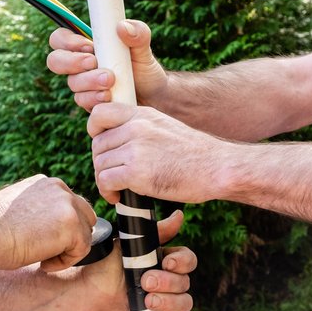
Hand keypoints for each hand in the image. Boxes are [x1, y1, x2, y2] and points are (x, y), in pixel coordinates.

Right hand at [0, 175, 96, 271]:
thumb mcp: (17, 209)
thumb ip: (39, 209)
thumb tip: (50, 225)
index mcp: (47, 183)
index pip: (70, 206)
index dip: (60, 229)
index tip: (39, 241)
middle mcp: (60, 188)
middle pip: (85, 217)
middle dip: (71, 237)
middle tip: (45, 252)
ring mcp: (68, 205)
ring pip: (84, 235)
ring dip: (66, 251)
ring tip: (41, 258)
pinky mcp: (72, 226)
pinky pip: (82, 250)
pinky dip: (65, 262)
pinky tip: (43, 263)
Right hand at [47, 19, 168, 111]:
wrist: (154, 97)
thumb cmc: (145, 68)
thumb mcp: (144, 47)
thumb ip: (138, 33)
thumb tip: (122, 26)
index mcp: (87, 47)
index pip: (60, 39)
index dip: (67, 41)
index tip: (88, 45)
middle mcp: (80, 66)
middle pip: (55, 61)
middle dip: (71, 62)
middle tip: (93, 62)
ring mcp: (84, 86)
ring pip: (72, 84)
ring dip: (89, 81)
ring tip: (111, 81)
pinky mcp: (90, 103)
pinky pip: (82, 101)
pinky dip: (94, 98)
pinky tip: (109, 96)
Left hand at [67, 210, 195, 310]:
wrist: (81, 295)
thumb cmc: (101, 268)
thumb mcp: (128, 246)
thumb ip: (155, 232)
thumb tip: (179, 216)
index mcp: (161, 264)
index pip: (187, 261)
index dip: (182, 261)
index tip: (167, 262)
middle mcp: (165, 285)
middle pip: (186, 282)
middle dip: (169, 282)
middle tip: (145, 281)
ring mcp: (162, 307)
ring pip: (185, 304)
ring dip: (171, 302)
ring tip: (147, 301)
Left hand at [87, 102, 223, 203]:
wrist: (217, 168)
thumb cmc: (196, 155)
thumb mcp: (165, 128)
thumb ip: (142, 130)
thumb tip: (118, 143)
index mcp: (143, 114)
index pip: (99, 113)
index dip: (94, 132)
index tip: (104, 148)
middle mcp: (136, 127)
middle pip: (97, 145)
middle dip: (102, 163)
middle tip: (114, 176)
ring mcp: (135, 148)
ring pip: (100, 164)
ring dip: (105, 180)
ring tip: (117, 189)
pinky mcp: (136, 172)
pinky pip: (105, 180)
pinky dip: (108, 192)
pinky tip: (118, 197)